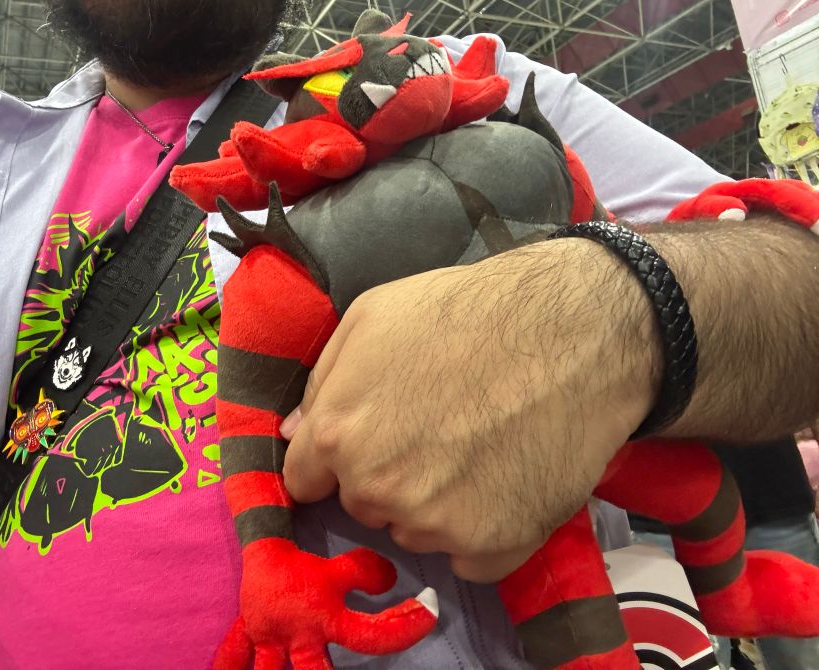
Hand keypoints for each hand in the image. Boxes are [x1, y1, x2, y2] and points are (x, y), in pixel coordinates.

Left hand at [281, 239, 659, 582]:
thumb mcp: (372, 317)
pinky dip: (481, 530)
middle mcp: (378, 490)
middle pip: (361, 503)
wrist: (574, 333)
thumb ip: (323, 383)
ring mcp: (436, 525)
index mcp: (339, 435)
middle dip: (385, 474)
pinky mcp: (495, 548)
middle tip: (436, 427)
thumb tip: (293, 436)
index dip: (333, 458)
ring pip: (414, 530)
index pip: (305, 480)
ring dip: (433, 504)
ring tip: (479, 445)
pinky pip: (467, 556)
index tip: (366, 441)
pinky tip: (505, 479)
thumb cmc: (465, 312)